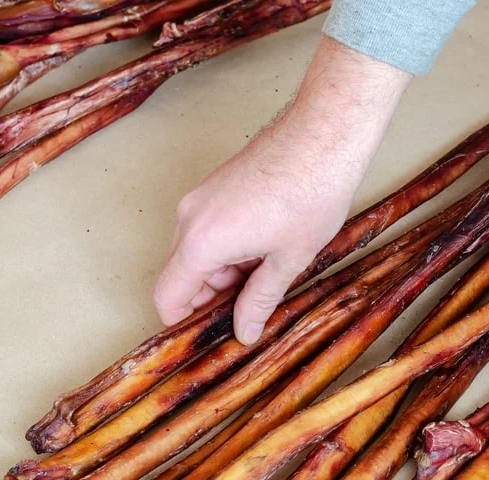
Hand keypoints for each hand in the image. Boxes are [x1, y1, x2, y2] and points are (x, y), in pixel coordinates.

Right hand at [153, 37, 411, 343]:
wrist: (321, 138)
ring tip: (266, 274)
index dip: (183, 321)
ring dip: (220, 273)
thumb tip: (243, 331)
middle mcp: (189, 218)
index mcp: (201, 242)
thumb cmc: (310, 194)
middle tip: (249, 309)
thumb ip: (258, 300)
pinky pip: (205, 230)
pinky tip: (263, 250)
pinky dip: (225, 249)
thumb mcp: (287, 261)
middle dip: (208, 298)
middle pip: (179, 275)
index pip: (167, 296)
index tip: (208, 332)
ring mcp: (199, 198)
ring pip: (194, 253)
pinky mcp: (213, 187)